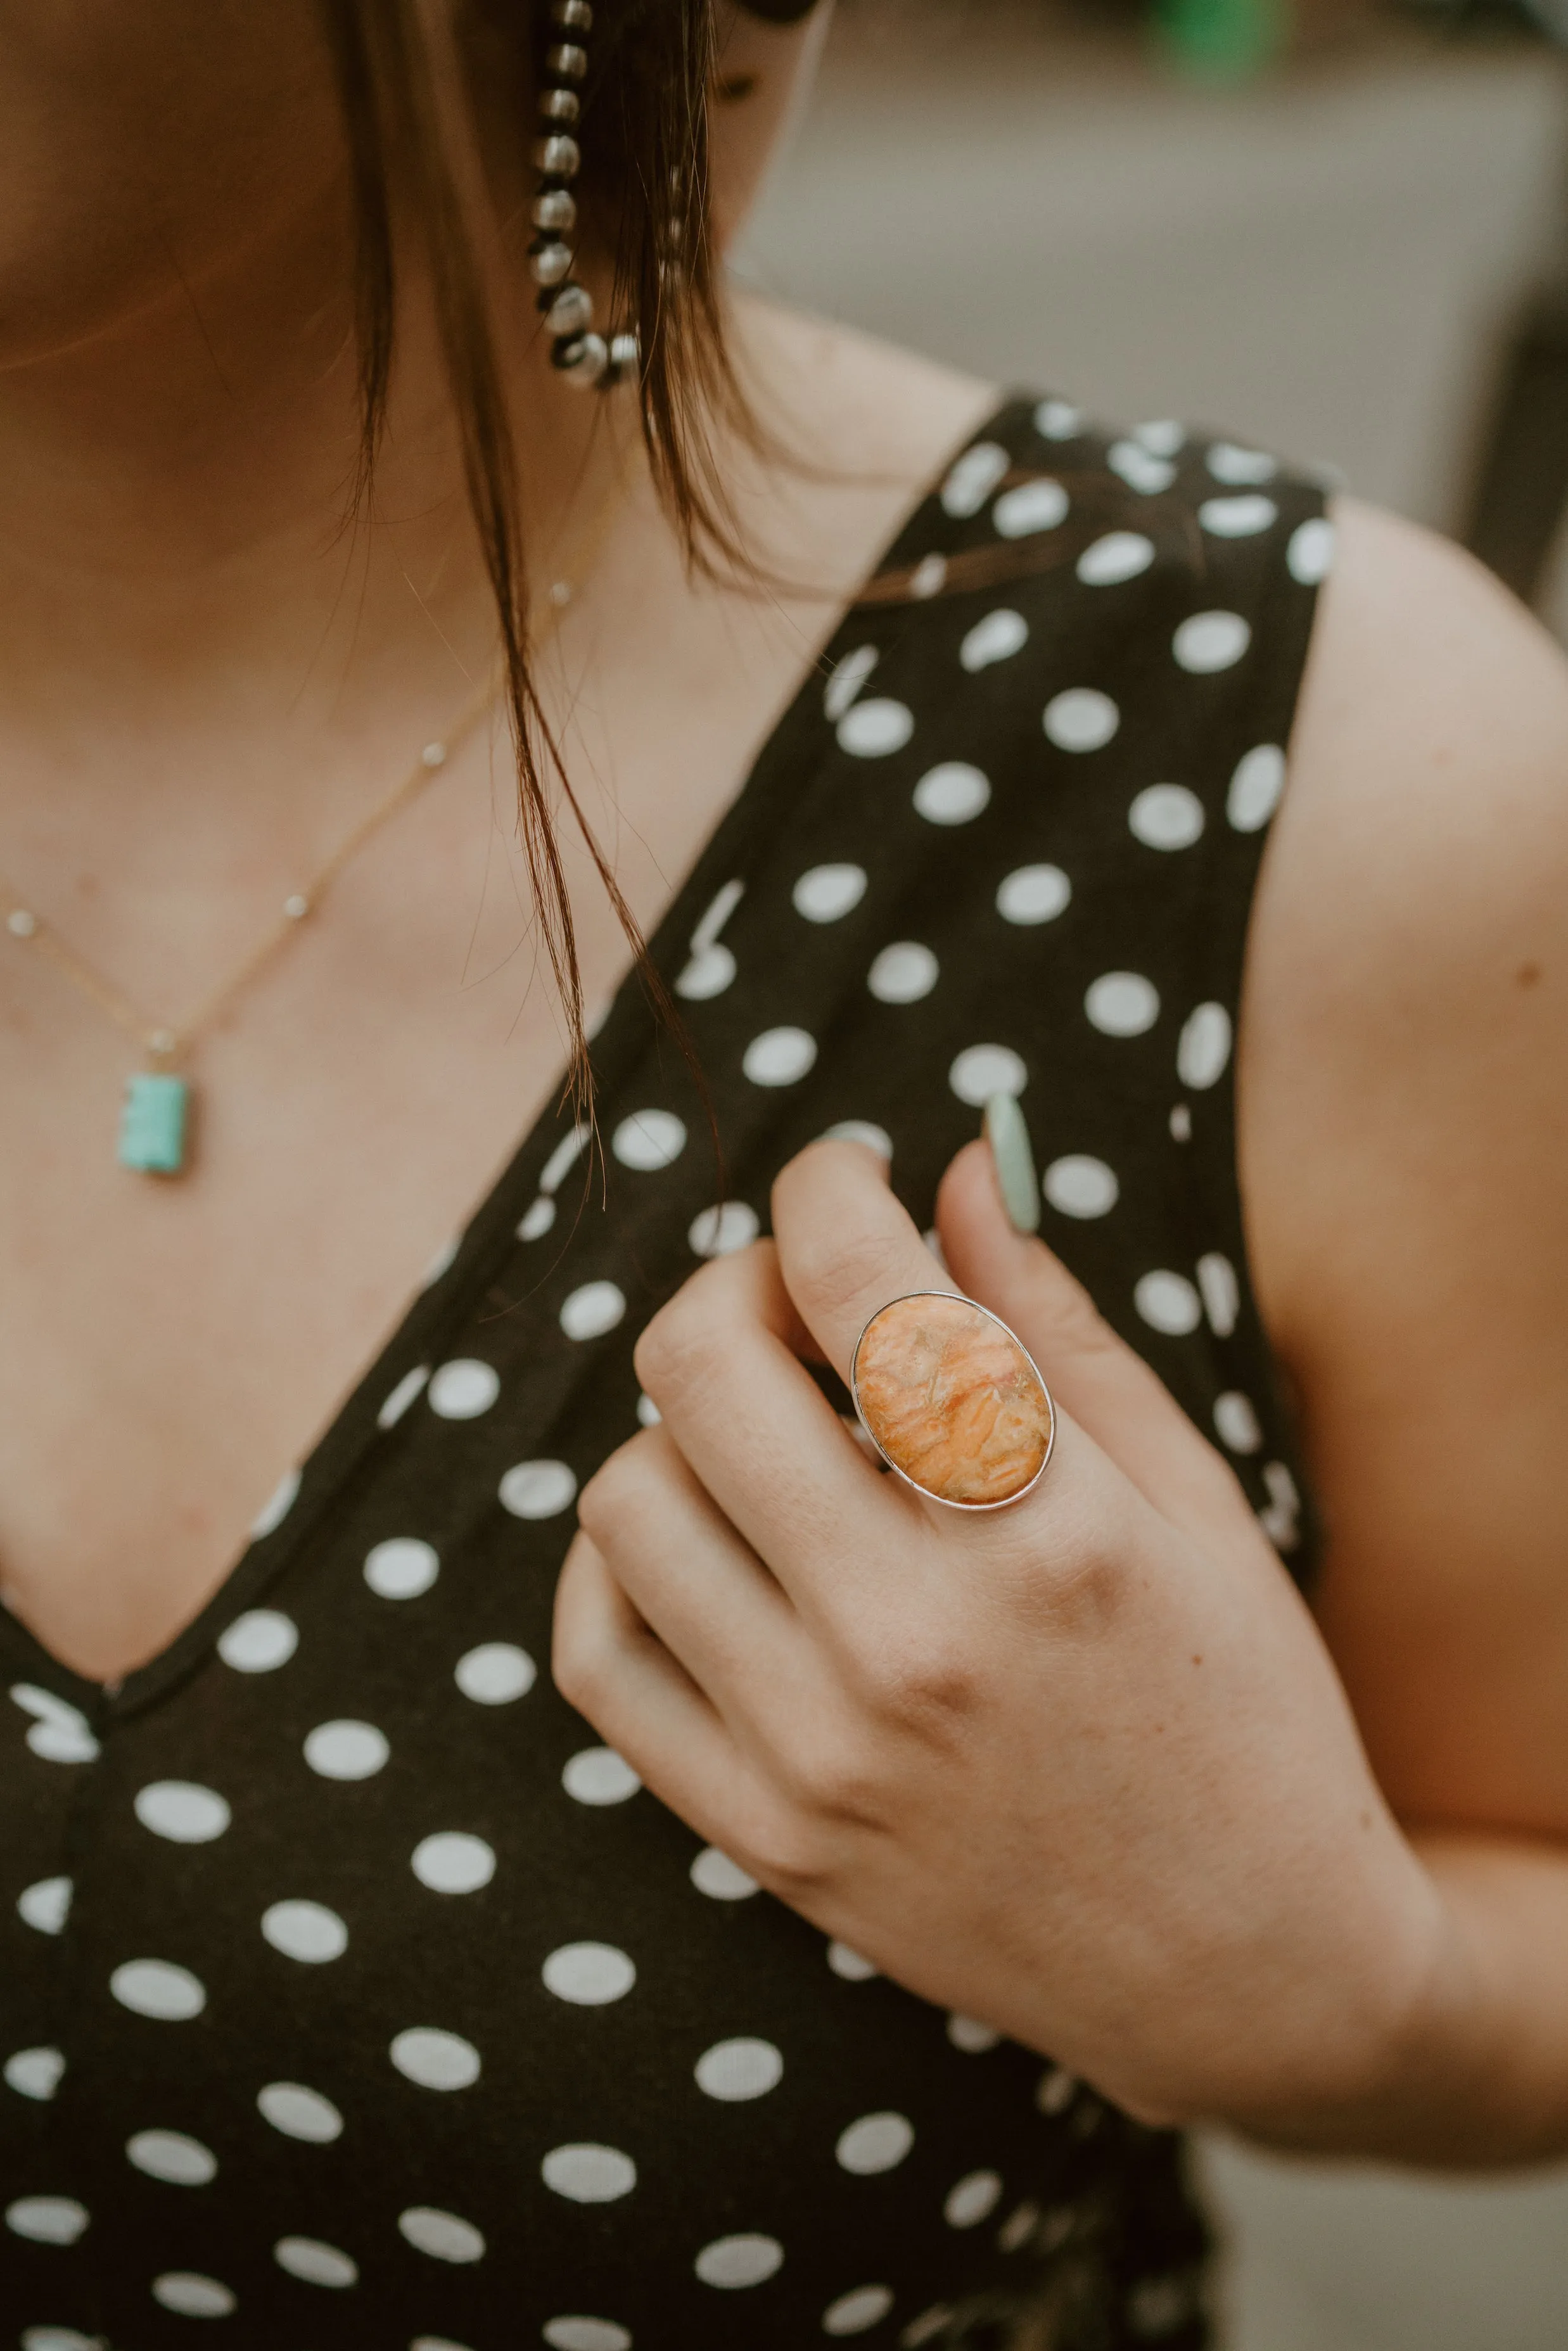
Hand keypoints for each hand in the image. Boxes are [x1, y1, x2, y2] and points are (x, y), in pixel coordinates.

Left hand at [554, 1137, 1447, 2135]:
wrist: (1246, 1970)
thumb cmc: (1244, 1707)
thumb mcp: (1191, 1498)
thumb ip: (1055, 1324)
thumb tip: (955, 1163)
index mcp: (1052, 1533)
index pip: (861, 1283)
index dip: (830, 1186)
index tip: (847, 1181)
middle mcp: (916, 1638)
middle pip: (700, 1365)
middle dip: (736, 1282)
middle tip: (798, 1302)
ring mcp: (820, 1751)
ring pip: (627, 1496)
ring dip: (684, 1426)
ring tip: (772, 1441)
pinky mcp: (763, 1835)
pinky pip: (598, 1653)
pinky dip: (625, 1562)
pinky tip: (708, 1540)